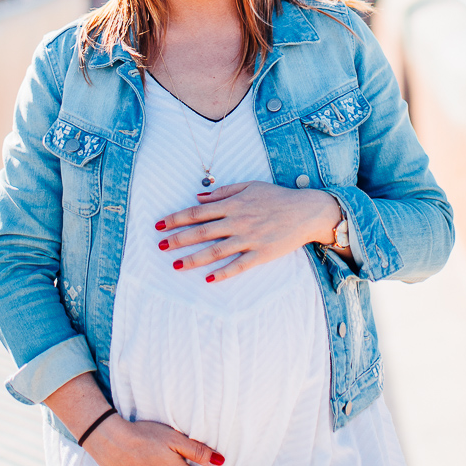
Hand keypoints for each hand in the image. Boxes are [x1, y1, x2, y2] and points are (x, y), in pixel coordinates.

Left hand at [155, 181, 342, 281]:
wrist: (306, 211)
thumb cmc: (277, 197)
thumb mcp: (250, 186)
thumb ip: (223, 192)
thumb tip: (198, 197)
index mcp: (233, 204)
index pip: (197, 212)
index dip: (176, 218)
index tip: (159, 224)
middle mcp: (237, 221)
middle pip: (201, 231)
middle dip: (178, 238)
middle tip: (159, 246)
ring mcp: (249, 239)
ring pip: (215, 251)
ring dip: (193, 259)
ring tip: (176, 265)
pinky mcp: (261, 254)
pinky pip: (238, 266)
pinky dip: (223, 273)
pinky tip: (208, 279)